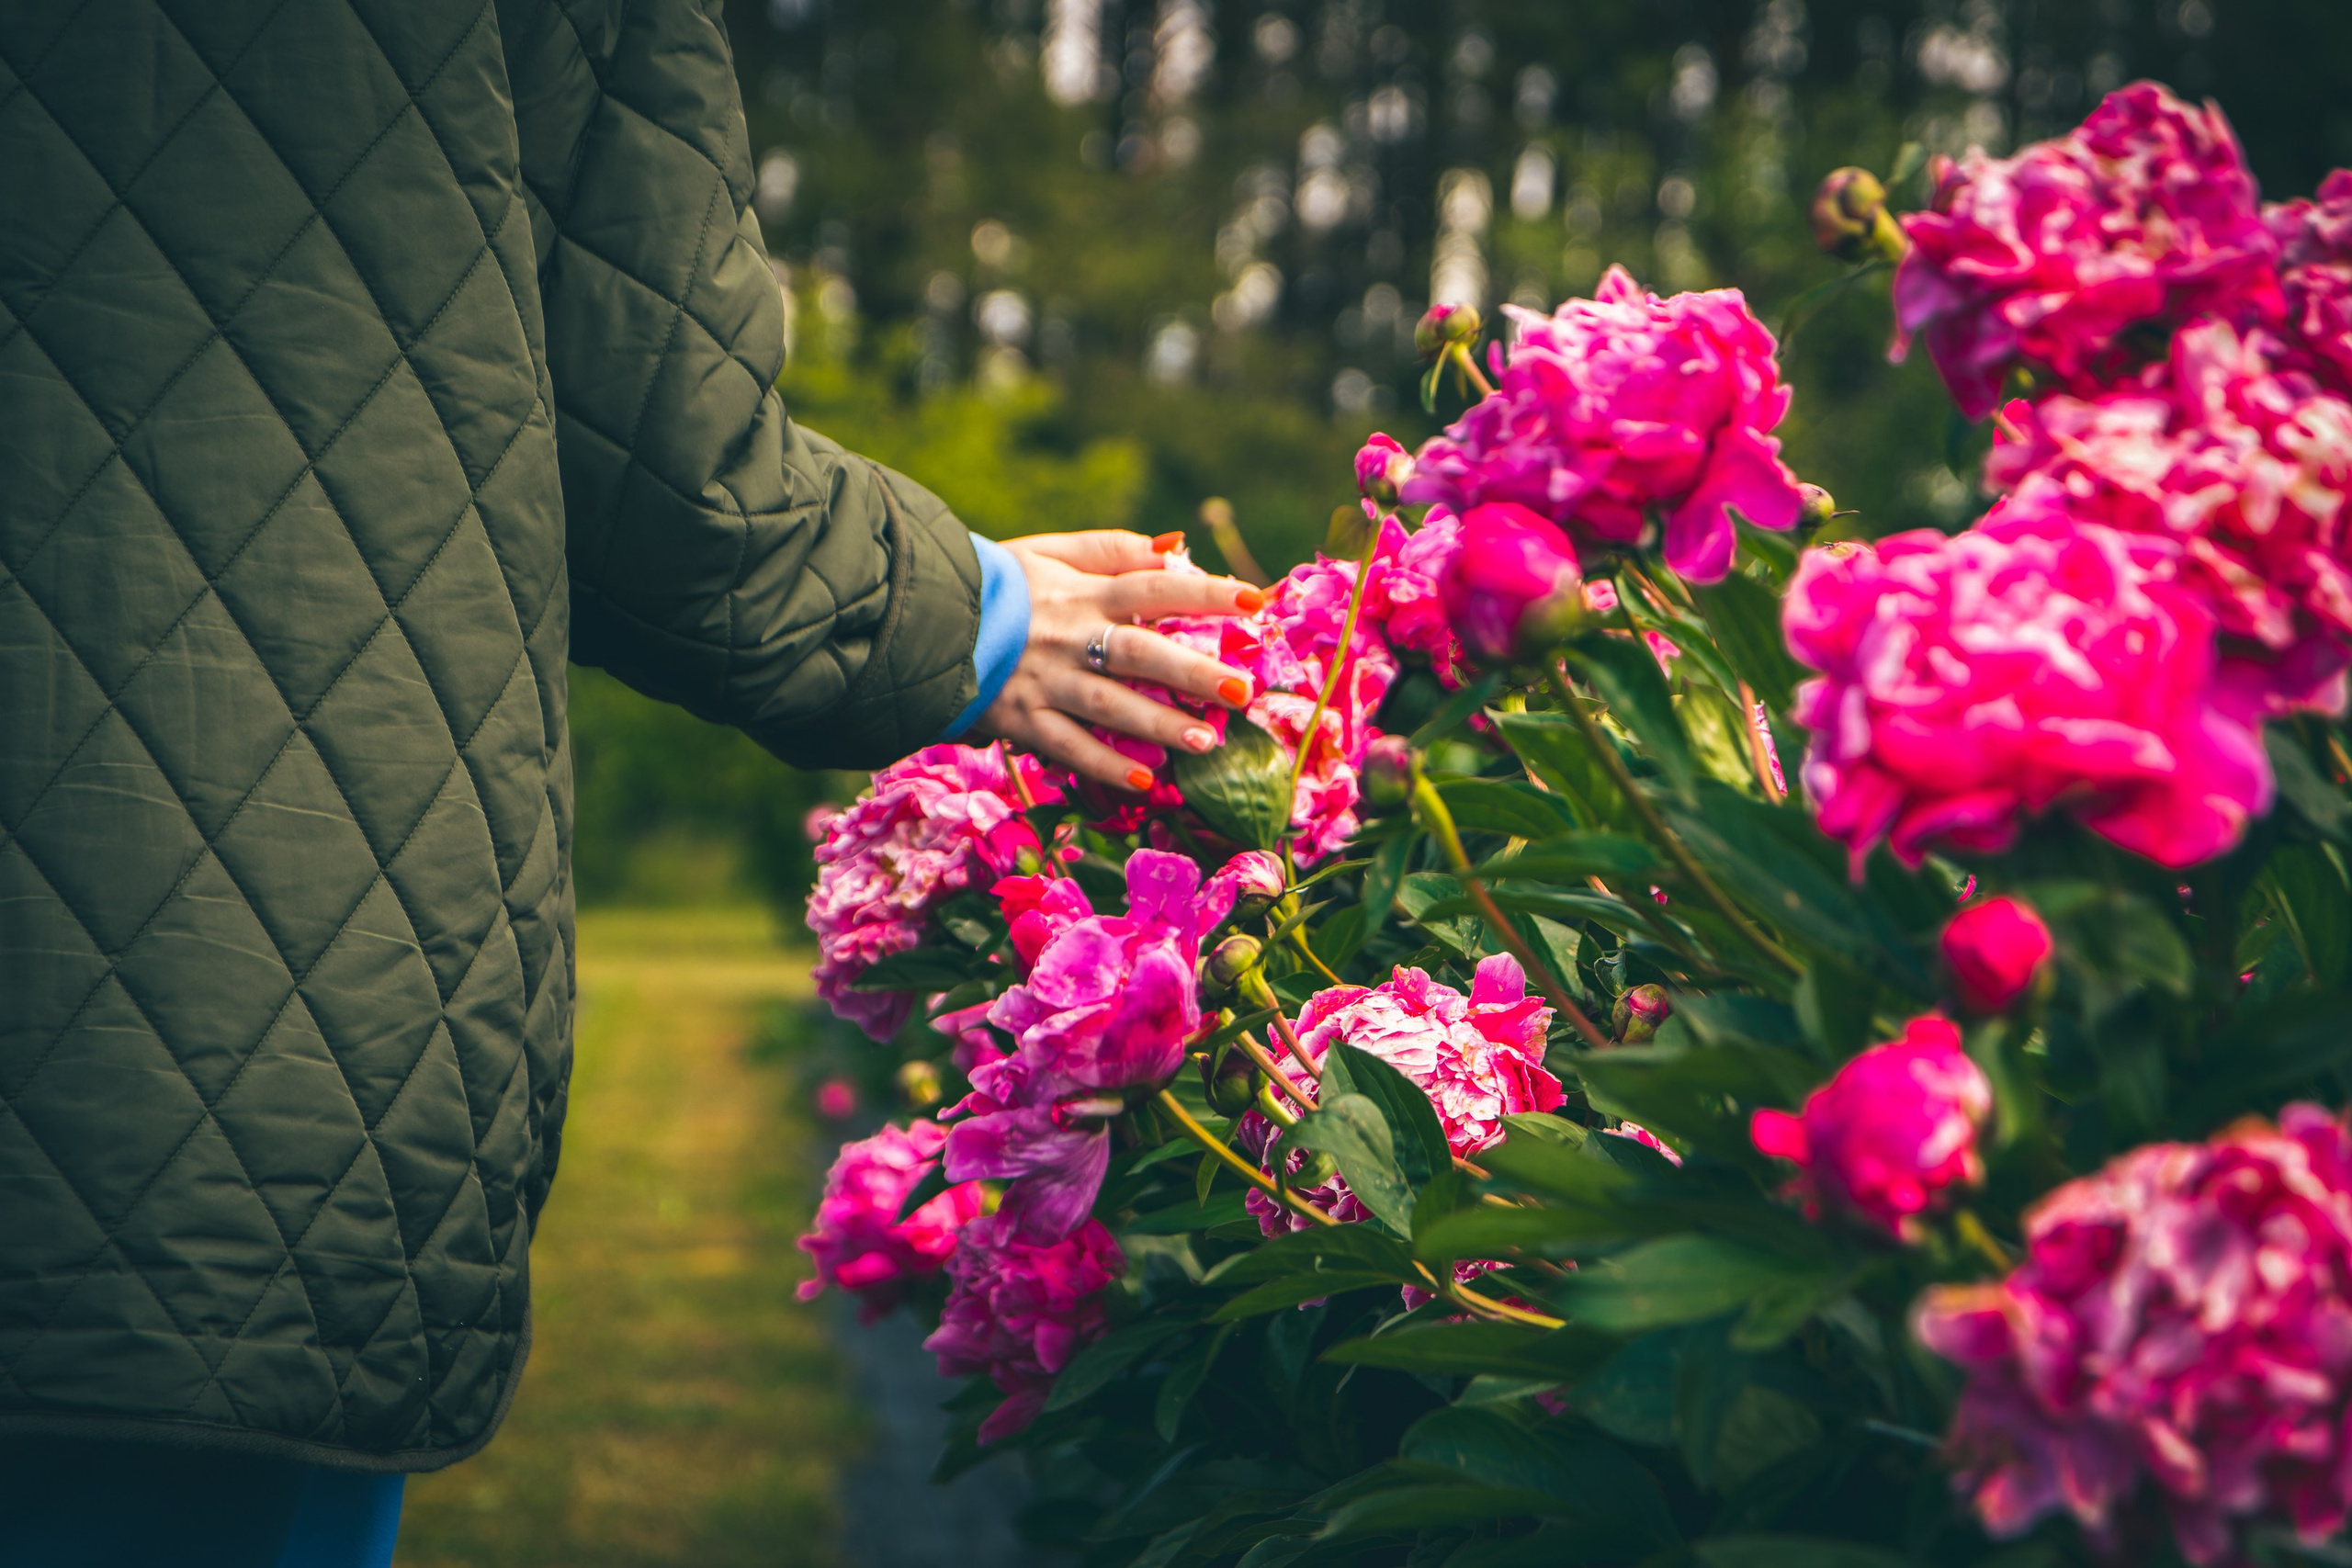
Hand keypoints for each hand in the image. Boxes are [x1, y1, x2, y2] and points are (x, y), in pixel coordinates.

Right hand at [976, 531, 1263, 789]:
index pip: (1154, 587)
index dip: (1205, 592)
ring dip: (1159, 724)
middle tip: (1243, 690)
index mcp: (1080, 592)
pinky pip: (1068, 747)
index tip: (1255, 603)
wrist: (917, 618)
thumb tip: (1175, 547)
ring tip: (1207, 741)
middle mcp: (1067, 637)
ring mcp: (1044, 681)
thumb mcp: (1047, 552)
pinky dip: (1106, 765)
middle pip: (1140, 652)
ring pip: (1109, 705)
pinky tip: (1147, 778)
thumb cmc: (993, 583)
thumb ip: (1110, 549)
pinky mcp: (1020, 720)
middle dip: (1193, 672)